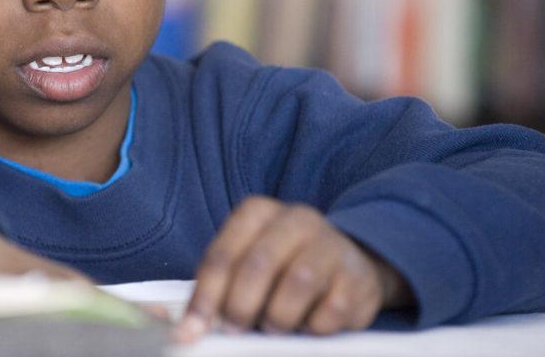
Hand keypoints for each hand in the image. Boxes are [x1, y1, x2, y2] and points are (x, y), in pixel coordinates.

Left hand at [174, 196, 411, 341]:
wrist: (350, 265)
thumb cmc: (284, 268)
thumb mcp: (248, 265)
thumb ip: (218, 290)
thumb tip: (187, 330)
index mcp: (258, 213)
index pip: (222, 254)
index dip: (204, 297)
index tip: (191, 331)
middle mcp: (296, 219)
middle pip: (258, 265)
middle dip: (239, 307)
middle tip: (234, 330)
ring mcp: (331, 245)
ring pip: (297, 283)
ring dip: (278, 317)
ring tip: (274, 327)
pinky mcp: (357, 277)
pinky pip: (330, 311)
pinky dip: (313, 328)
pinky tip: (308, 324)